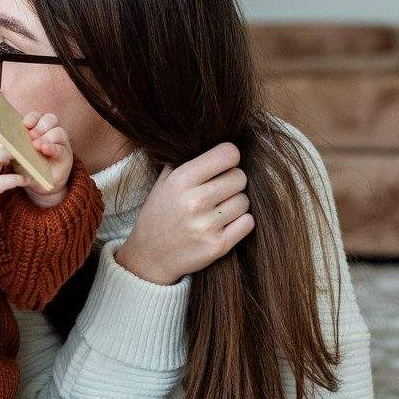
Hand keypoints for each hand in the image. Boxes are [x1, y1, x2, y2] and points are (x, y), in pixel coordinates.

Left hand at [20, 111, 72, 207]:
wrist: (38, 185)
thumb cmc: (26, 166)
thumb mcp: (16, 154)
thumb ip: (11, 142)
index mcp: (36, 129)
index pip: (36, 116)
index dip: (31, 117)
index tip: (24, 123)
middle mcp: (50, 133)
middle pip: (50, 119)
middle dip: (40, 124)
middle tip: (31, 134)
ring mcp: (60, 144)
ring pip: (59, 131)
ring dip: (48, 135)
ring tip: (36, 144)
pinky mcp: (66, 157)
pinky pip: (62, 149)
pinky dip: (54, 148)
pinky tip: (45, 150)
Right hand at [115, 142, 252, 284]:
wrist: (149, 256)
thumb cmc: (160, 214)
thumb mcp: (164, 182)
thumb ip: (187, 160)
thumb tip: (216, 141)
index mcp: (182, 180)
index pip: (228, 154)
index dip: (229, 158)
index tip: (223, 166)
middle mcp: (195, 201)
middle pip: (240, 177)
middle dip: (233, 182)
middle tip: (219, 191)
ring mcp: (207, 226)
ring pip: (245, 201)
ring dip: (235, 204)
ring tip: (218, 210)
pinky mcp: (218, 246)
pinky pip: (248, 223)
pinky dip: (241, 222)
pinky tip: (226, 224)